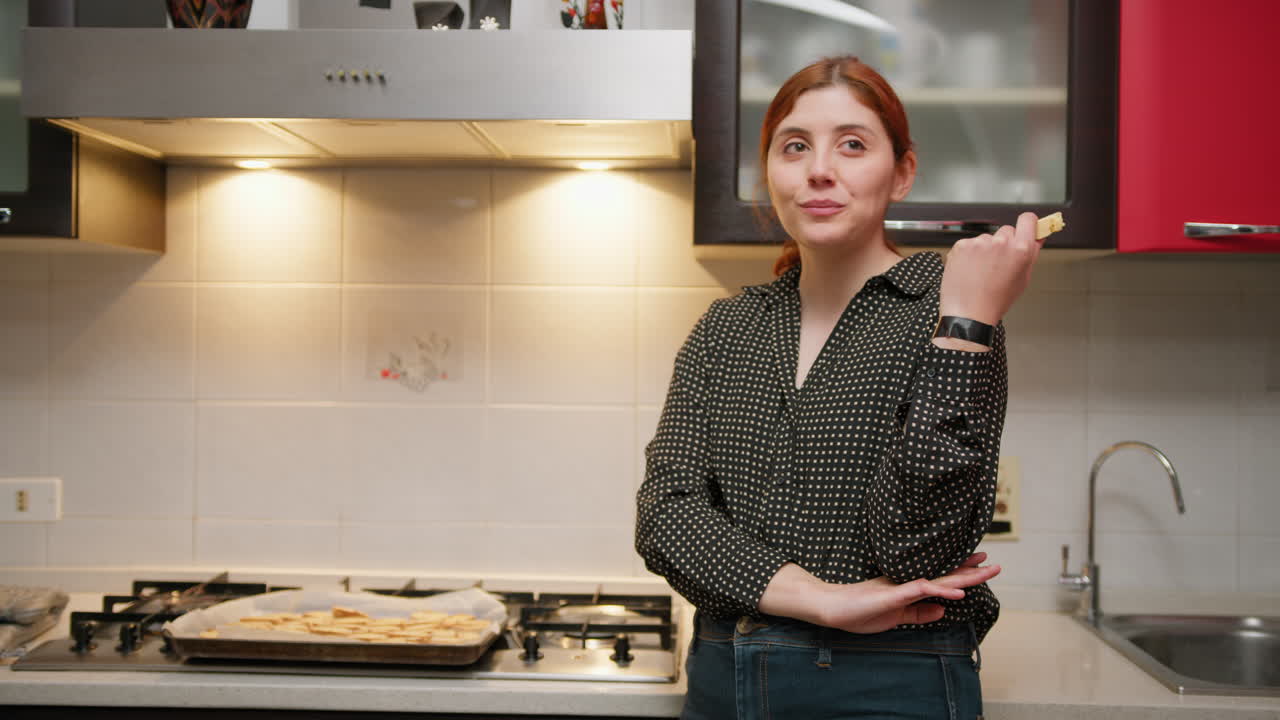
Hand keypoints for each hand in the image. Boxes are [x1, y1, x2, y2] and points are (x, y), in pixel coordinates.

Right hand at [758, 553, 1000, 634]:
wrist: (833, 608)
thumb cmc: (859, 612)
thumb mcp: (896, 617)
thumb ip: (919, 613)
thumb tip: (944, 609)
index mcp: (908, 588)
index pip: (940, 580)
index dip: (961, 574)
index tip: (980, 565)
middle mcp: (908, 583)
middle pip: (945, 577)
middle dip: (970, 571)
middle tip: (994, 562)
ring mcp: (901, 587)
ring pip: (938, 580)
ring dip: (963, 576)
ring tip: (985, 569)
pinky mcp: (893, 594)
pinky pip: (921, 591)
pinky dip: (940, 591)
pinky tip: (957, 592)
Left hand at [938, 212, 1042, 324]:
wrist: (968, 313)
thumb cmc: (996, 300)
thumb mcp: (1023, 279)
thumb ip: (1031, 254)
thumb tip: (1037, 237)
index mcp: (1021, 249)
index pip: (1028, 219)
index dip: (1028, 223)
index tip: (1026, 228)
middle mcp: (1000, 242)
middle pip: (1007, 230)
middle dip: (1005, 242)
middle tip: (999, 263)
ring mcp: (979, 242)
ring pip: (987, 239)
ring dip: (985, 250)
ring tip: (981, 272)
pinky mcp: (961, 245)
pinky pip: (970, 244)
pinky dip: (969, 254)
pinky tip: (969, 270)